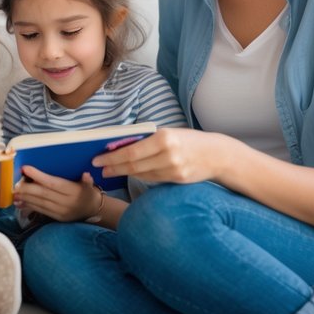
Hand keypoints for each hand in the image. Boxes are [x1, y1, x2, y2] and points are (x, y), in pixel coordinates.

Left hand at [12, 165, 102, 221]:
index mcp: (73, 192)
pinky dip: (29, 206)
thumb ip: (87, 180)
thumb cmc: (88, 193)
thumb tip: (86, 175)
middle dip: (27, 188)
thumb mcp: (90, 186)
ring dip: (25, 198)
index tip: (25, 169)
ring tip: (14, 192)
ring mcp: (60, 212)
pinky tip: (20, 202)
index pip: (53, 183)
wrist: (92, 211)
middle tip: (15, 183)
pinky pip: (41, 211)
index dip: (38, 176)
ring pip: (40, 204)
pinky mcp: (56, 218)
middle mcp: (66, 203)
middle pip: (43, 194)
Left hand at [91, 127, 225, 183]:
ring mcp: (173, 169)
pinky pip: (152, 179)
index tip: (97, 158)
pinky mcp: (177, 180)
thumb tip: (120, 146)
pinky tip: (130, 173)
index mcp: (163, 138)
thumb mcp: (168, 134)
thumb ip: (147, 140)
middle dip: (113, 167)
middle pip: (133, 165)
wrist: (216, 154)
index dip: (111, 157)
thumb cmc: (188, 140)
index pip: (131, 151)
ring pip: (141, 173)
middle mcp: (168, 154)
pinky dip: (139, 176)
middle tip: (99, 169)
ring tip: (110, 172)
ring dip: (123, 173)